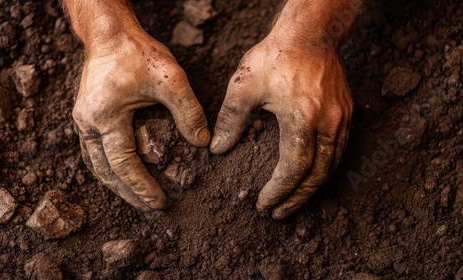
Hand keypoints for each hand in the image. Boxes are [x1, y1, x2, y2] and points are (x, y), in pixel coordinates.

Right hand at [73, 33, 209, 210]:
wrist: (109, 34)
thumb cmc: (137, 53)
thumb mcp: (171, 79)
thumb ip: (188, 112)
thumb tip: (202, 143)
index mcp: (104, 117)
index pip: (124, 164)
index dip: (142, 186)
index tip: (159, 202)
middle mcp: (87, 123)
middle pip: (106, 171)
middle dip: (127, 193)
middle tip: (149, 208)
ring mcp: (82, 120)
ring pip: (96, 164)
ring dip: (116, 183)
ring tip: (136, 198)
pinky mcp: (85, 116)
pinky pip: (93, 151)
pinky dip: (109, 167)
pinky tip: (122, 174)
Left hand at [211, 35, 352, 218]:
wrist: (310, 32)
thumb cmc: (276, 56)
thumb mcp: (244, 86)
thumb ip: (230, 120)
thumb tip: (217, 148)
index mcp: (301, 119)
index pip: (293, 169)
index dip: (279, 191)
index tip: (264, 204)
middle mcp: (327, 123)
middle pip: (317, 175)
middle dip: (297, 198)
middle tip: (279, 213)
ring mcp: (341, 118)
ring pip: (332, 165)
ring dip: (313, 187)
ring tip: (294, 201)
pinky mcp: (346, 112)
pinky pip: (339, 150)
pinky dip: (325, 168)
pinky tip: (311, 174)